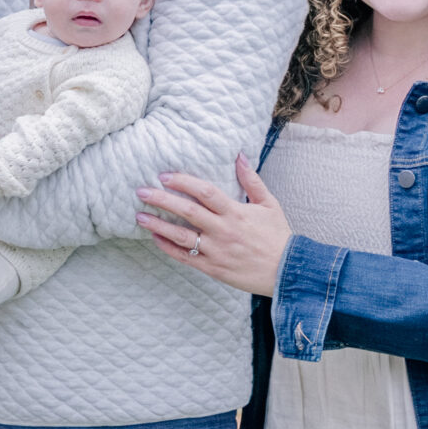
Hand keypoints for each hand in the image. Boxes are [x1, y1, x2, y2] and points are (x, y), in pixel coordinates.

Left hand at [137, 154, 292, 297]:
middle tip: (141, 191)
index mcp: (236, 212)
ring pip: (181, 236)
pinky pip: (185, 258)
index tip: (164, 176)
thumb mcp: (269, 204)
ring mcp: (216, 251)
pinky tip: (154, 238)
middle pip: (187, 211)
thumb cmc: (278, 236)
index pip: (205, 192)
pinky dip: (168, 248)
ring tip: (139, 216)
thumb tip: (239, 156)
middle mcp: (223, 230)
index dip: (183, 182)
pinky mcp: (213, 268)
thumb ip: (252, 180)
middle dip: (162, 200)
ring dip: (158, 225)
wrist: (288, 272)